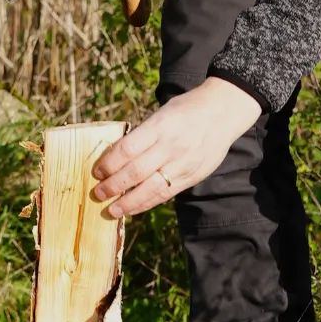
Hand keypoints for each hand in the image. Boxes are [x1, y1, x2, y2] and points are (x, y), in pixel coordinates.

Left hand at [91, 78, 262, 217]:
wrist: (224, 112)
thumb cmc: (186, 110)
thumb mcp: (162, 113)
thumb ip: (143, 135)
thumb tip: (115, 157)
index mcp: (160, 126)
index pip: (127, 149)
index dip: (108, 163)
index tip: (96, 172)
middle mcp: (171, 146)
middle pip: (135, 172)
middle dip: (113, 186)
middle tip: (97, 194)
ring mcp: (183, 164)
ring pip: (150, 189)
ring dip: (128, 202)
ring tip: (112, 211)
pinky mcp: (193, 176)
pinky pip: (166, 194)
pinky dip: (147, 203)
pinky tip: (134, 209)